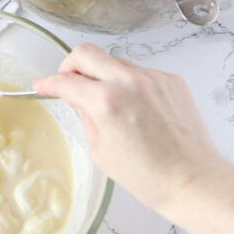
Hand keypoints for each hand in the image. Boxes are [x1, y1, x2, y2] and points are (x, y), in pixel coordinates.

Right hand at [33, 43, 225, 208]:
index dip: (48, 83)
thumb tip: (76, 98)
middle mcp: (129, 81)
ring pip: (114, 61)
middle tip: (68, 82)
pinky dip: (128, 83)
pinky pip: (139, 72)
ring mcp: (153, 77)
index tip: (42, 86)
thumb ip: (85, 116)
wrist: (191, 179)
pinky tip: (133, 107)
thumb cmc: (148, 175)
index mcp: (106, 102)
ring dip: (101, 75)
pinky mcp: (170, 80)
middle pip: (86, 53)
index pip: (66, 81)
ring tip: (106, 102)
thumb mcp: (101, 151)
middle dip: (69, 65)